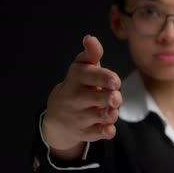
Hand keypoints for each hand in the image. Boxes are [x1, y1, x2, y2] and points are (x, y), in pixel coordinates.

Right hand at [42, 35, 121, 158]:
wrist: (58, 115)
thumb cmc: (78, 86)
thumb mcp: (81, 68)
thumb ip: (90, 54)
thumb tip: (90, 38)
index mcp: (76, 78)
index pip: (90, 76)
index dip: (106, 78)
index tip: (116, 81)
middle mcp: (75, 98)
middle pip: (98, 98)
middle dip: (112, 98)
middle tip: (116, 98)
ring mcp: (79, 117)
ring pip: (101, 116)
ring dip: (112, 114)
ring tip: (112, 110)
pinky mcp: (84, 132)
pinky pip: (100, 134)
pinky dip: (107, 131)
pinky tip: (108, 126)